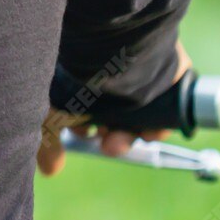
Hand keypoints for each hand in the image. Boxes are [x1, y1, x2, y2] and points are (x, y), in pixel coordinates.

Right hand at [37, 42, 192, 175]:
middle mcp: (110, 73)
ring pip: (142, 111)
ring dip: (136, 132)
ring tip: (135, 138)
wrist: (112, 48)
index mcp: (82, 77)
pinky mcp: (168, 70)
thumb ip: (49, 144)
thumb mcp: (52, 116)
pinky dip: (161, 121)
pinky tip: (153, 130)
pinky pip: (170, 102)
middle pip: (115, 113)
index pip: (85, 107)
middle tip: (110, 146)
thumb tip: (49, 170)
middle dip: (113, 136)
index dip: (86, 129)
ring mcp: (140, 71)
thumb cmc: (76, 80)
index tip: (87, 139)